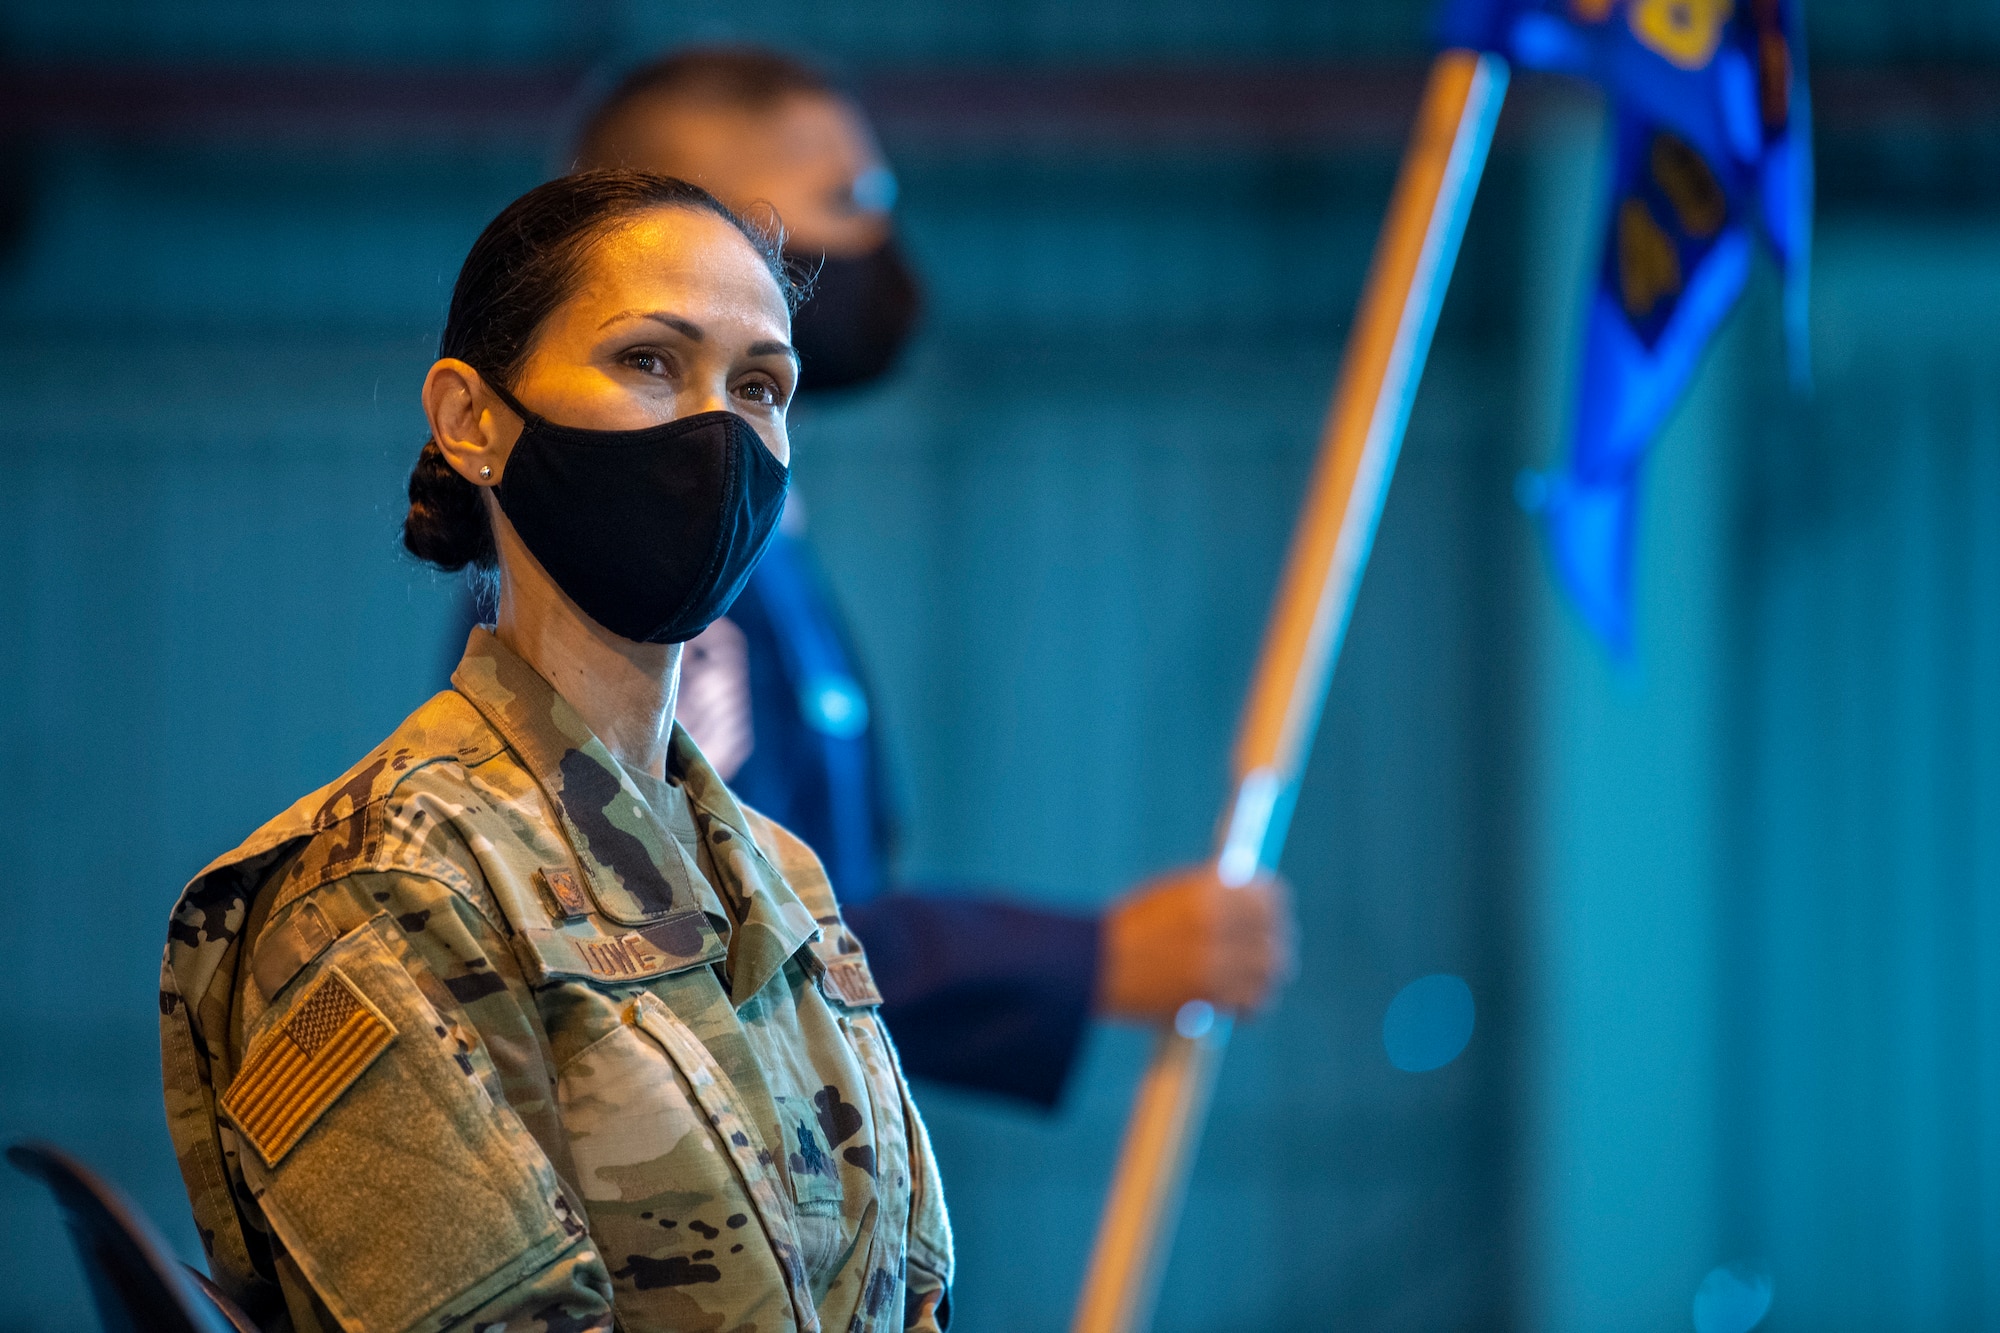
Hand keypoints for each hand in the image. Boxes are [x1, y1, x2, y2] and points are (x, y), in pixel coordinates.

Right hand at [1094, 865, 1294, 1022]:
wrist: (1092, 965)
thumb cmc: (1127, 929)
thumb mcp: (1168, 894)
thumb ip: (1211, 894)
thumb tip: (1251, 896)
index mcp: (1207, 890)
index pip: (1268, 894)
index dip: (1273, 905)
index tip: (1272, 914)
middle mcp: (1216, 921)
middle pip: (1274, 932)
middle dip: (1275, 941)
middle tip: (1271, 951)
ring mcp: (1215, 958)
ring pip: (1271, 968)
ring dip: (1267, 974)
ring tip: (1257, 980)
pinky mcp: (1209, 994)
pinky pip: (1254, 1000)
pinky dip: (1253, 1003)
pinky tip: (1243, 1005)